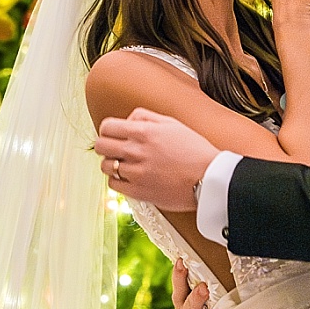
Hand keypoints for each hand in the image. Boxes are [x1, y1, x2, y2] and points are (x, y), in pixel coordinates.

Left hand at [95, 110, 219, 210]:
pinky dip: (118, 180)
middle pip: (101, 146)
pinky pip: (113, 184)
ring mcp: (136, 172)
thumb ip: (145, 116)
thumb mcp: (172, 123)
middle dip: (105, 146)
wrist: (209, 178)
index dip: (107, 130)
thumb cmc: (195, 150)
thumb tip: (128, 120)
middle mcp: (136, 150)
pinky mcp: (138, 191)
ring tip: (124, 165)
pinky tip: (129, 178)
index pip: (107, 126)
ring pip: (105, 166)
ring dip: (112, 164)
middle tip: (114, 149)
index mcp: (144, 131)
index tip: (112, 134)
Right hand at [173, 258, 220, 308]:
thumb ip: (209, 274)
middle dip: (195, 298)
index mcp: (185, 302)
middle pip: (185, 308)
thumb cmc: (214, 308)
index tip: (182, 262)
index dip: (179, 276)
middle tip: (204, 288)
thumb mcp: (213, 290)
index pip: (179, 288)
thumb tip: (214, 245)